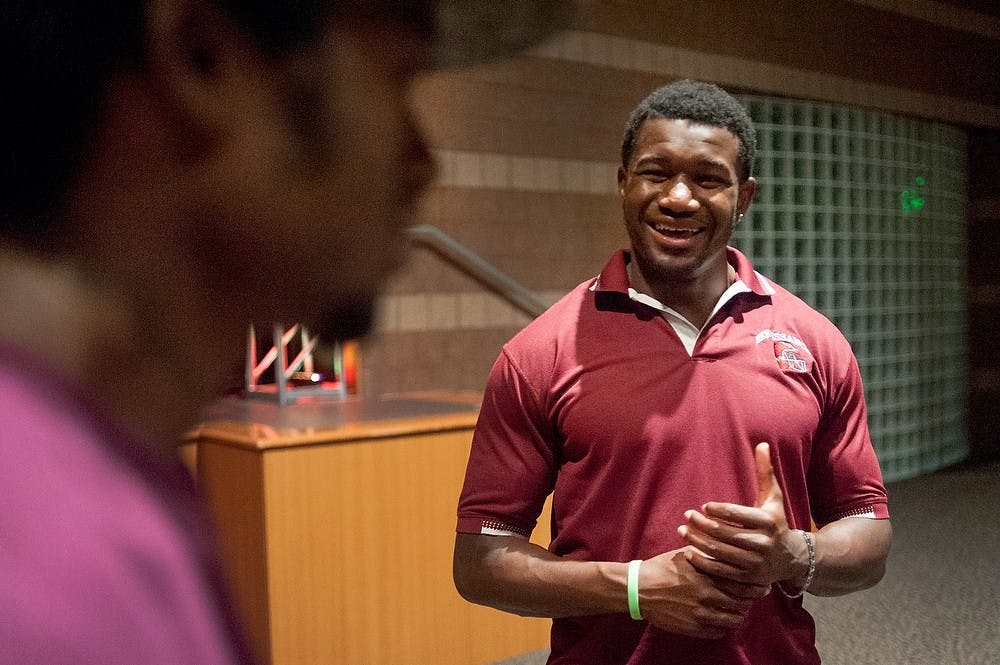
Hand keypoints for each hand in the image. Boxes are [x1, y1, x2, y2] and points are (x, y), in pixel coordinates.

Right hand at [636, 547, 769, 638]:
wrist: (639, 588)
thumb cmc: (662, 568)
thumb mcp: (685, 554)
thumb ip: (707, 552)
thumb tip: (726, 546)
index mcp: (707, 576)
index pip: (741, 583)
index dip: (755, 586)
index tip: (761, 585)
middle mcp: (707, 596)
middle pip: (741, 603)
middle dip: (750, 601)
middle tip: (752, 598)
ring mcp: (700, 615)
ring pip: (733, 620)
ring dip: (738, 615)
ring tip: (737, 610)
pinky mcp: (692, 628)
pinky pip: (718, 632)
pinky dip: (723, 627)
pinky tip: (721, 619)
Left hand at [678, 443, 806, 587]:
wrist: (791, 558)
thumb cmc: (776, 522)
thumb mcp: (774, 498)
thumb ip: (765, 472)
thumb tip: (762, 443)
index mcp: (767, 521)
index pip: (735, 513)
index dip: (716, 509)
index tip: (703, 505)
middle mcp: (762, 543)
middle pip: (723, 533)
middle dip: (701, 524)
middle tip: (687, 515)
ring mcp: (754, 563)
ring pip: (718, 552)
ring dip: (696, 541)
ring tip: (682, 531)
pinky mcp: (747, 579)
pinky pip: (719, 571)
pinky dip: (701, 562)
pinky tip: (689, 552)